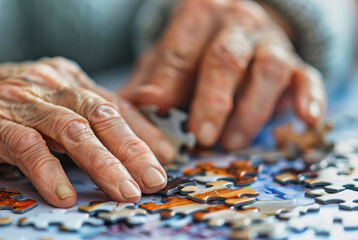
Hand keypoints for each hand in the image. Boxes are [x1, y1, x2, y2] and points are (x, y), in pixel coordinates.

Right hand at [0, 57, 170, 206]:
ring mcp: (18, 100)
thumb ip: (87, 123)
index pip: (114, 105)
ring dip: (102, 162)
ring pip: (70, 129)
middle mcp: (48, 84)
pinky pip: (24, 146)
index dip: (143, 133)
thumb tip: (133, 148)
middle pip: (100, 115)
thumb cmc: (2, 107)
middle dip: (132, 149)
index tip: (166, 159)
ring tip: (124, 191)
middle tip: (153, 179)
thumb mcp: (51, 109)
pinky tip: (64, 195)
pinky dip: (48, 171)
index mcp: (67, 79)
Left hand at [119, 0, 325, 148]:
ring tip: (231, 141)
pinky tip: (305, 118)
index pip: (181, 51)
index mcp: (198, 16)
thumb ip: (155, 78)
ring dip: (250, 111)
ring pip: (268, 71)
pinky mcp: (296, 61)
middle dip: (213, 102)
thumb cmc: (195, 49)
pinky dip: (308, 97)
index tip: (160, 111)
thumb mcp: (169, 57)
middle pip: (226, 59)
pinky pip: (307, 77)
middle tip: (201, 137)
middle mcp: (237, 22)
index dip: (169, 84)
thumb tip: (141, 103)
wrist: (237, 27)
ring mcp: (270, 41)